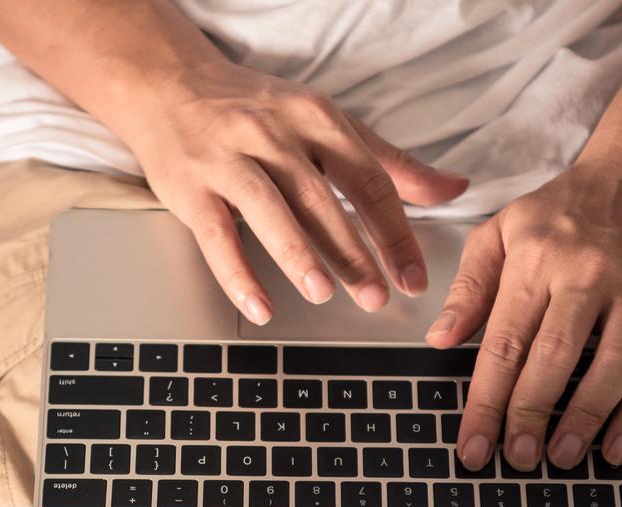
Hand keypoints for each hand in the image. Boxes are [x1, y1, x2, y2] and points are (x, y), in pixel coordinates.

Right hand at [112, 61, 469, 323]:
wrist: (169, 84)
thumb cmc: (254, 110)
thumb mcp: (326, 123)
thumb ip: (388, 161)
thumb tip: (453, 188)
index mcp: (317, 119)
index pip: (369, 179)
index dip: (395, 232)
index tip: (414, 276)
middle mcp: (274, 136)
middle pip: (322, 199)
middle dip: (354, 252)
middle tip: (378, 296)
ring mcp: (229, 160)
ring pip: (270, 211)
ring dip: (298, 255)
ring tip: (324, 293)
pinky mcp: (191, 187)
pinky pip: (217, 236)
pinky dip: (238, 275)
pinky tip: (260, 307)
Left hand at [425, 149, 621, 471]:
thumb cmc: (567, 207)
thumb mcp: (503, 229)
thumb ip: (470, 286)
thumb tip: (440, 339)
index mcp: (537, 261)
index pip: (505, 343)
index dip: (486, 400)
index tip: (473, 443)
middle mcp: (587, 276)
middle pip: (554, 359)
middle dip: (530, 416)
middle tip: (515, 458)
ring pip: (611, 367)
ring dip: (585, 420)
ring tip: (560, 457)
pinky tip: (617, 444)